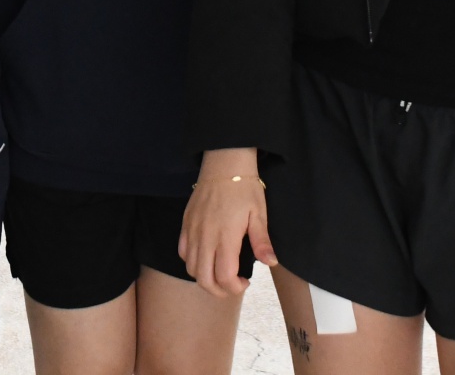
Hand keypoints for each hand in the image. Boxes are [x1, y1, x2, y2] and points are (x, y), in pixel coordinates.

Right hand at [179, 148, 276, 297]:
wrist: (223, 164)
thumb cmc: (244, 188)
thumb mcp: (258, 214)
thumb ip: (262, 241)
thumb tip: (271, 263)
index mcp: (225, 237)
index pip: (224, 277)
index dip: (234, 288)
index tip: (246, 282)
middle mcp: (205, 237)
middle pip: (203, 279)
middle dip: (219, 291)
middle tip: (232, 286)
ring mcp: (193, 231)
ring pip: (191, 268)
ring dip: (205, 278)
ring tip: (220, 273)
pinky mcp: (186, 224)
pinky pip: (183, 251)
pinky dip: (192, 262)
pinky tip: (206, 257)